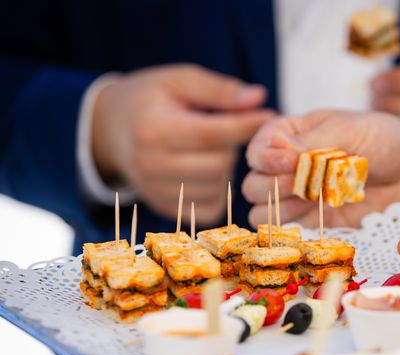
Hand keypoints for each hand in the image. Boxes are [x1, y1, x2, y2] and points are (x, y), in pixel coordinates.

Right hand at [92, 64, 273, 223]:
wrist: (110, 131)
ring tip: (210, 148)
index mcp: (153, 130)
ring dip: (225, 168)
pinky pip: (210, 207)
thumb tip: (258, 99)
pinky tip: (206, 169)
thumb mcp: (180, 81)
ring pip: (217, 186)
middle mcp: (151, 166)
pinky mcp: (164, 209)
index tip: (268, 115)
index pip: (213, 134)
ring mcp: (156, 192)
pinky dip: (217, 189)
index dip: (247, 126)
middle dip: (231, 146)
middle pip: (218, 164)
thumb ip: (219, 90)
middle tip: (224, 130)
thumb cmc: (151, 100)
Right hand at [243, 109, 399, 227]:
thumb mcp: (349, 129)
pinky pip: (284, 232)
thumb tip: (281, 148)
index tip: (295, 162)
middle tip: (310, 184)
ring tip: (316, 200)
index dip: (269, 159)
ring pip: (261, 212)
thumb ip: (315, 140)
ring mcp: (295, 198)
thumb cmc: (379, 139)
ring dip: (283, 209)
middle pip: (252, 185)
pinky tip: (319, 217)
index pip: (257, 150)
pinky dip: (293, 229)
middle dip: (276, 186)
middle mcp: (284, 167)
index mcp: (289, 136)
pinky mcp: (310, 222)